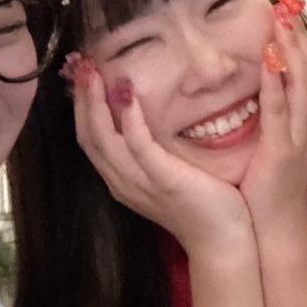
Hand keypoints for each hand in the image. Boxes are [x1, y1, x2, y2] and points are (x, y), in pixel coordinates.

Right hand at [71, 67, 250, 252]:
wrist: (224, 241)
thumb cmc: (203, 206)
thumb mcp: (168, 176)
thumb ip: (154, 152)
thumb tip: (149, 118)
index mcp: (122, 180)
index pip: (90, 140)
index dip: (82, 107)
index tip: (84, 77)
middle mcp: (122, 182)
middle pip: (88, 137)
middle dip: (81, 100)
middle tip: (81, 66)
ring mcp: (140, 182)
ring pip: (103, 139)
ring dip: (95, 102)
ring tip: (94, 72)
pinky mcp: (163, 179)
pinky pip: (138, 144)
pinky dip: (128, 118)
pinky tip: (127, 94)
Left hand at [239, 13, 306, 233]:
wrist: (276, 228)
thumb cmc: (271, 188)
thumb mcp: (279, 145)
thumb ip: (277, 116)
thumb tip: (264, 85)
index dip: (302, 41)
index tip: (289, 13)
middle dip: (300, 35)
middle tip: (287, 2)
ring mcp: (300, 137)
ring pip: (302, 83)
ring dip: (291, 49)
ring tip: (280, 18)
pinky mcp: (282, 150)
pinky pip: (281, 110)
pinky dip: (276, 82)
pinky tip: (268, 60)